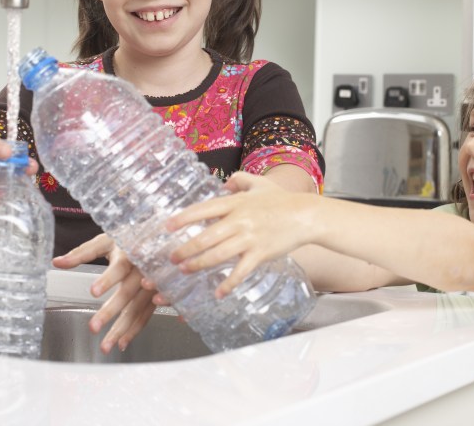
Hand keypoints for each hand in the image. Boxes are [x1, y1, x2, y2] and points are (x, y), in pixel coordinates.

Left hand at [52, 234, 159, 353]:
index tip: (93, 291)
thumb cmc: (127, 239)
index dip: (107, 279)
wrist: (157, 239)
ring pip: (137, 309)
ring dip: (122, 329)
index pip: (118, 268)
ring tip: (106, 345)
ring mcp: (152, 285)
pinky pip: (146, 315)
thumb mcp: (105, 241)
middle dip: (110, 311)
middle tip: (93, 327)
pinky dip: (135, 330)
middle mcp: (143, 271)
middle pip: (127, 294)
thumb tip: (56, 262)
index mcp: (129, 254)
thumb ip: (81, 253)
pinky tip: (122, 343)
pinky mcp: (156, 296)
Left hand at [166, 172, 317, 297]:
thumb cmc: (282, 199)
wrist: (306, 215)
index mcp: (236, 203)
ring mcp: (249, 239)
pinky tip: (218, 293)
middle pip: (206, 237)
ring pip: (218, 254)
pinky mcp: (260, 254)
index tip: (167, 226)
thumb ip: (240, 180)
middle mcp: (239, 221)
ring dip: (199, 264)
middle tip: (171, 257)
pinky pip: (240, 271)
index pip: (203, 209)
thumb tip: (225, 184)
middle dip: (186, 249)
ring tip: (185, 270)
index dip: (184, 218)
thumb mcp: (259, 183)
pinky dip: (229, 284)